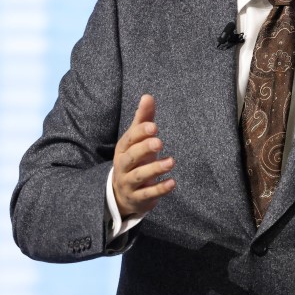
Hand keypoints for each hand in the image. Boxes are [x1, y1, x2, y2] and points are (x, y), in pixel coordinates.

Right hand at [112, 94, 175, 216]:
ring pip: (139, 176)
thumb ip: (143, 119)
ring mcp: (129, 183)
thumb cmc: (134, 160)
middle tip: (159, 142)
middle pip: (130, 158)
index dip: (140, 133)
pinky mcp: (138, 198)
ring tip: (171, 162)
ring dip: (154, 169)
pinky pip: (147, 194)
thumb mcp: (136, 141)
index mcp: (123, 149)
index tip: (153, 126)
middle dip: (143, 149)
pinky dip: (159, 189)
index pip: (129, 139)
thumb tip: (147, 96)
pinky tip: (172, 183)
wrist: (122, 194)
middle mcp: (123, 166)